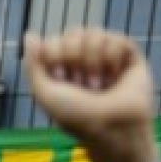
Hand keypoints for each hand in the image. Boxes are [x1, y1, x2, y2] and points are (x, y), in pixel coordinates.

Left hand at [25, 28, 156, 161]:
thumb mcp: (44, 92)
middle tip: (82, 83)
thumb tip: (29, 34)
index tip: (60, 78)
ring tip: (99, 84)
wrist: (112, 128)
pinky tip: (116, 76)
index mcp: (64, 70)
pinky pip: (118, 39)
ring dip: (93, 59)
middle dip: (74, 56)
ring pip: (95, 32)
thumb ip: (33, 64)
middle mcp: (86, 62)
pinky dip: (113, 58)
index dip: (54, 55)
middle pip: (74, 33)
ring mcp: (108, 59)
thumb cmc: (76, 117)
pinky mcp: (130, 59)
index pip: (54, 41)